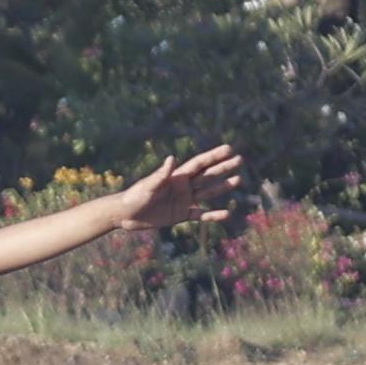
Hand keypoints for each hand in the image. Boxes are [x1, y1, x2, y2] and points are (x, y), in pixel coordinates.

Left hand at [113, 146, 243, 238]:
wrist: (125, 215)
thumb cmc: (134, 197)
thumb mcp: (148, 186)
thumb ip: (161, 174)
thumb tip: (172, 159)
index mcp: (176, 177)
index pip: (200, 164)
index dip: (214, 156)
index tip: (229, 149)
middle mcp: (182, 186)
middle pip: (207, 175)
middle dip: (223, 168)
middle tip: (240, 160)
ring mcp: (183, 200)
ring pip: (207, 192)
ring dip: (222, 187)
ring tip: (238, 180)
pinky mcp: (180, 214)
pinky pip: (200, 214)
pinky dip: (213, 215)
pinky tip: (226, 214)